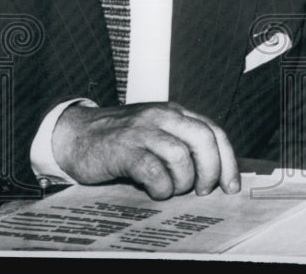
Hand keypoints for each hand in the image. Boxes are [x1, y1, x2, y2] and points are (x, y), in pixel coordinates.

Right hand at [52, 101, 239, 198]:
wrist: (75, 135)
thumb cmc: (120, 141)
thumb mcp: (155, 133)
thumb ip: (181, 143)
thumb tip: (213, 176)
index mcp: (175, 113)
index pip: (214, 131)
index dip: (227, 160)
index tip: (230, 186)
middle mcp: (162, 116)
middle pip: (203, 138)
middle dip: (211, 170)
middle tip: (203, 190)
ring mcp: (142, 130)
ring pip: (180, 155)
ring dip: (183, 181)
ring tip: (173, 190)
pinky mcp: (123, 149)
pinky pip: (153, 169)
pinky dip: (160, 186)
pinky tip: (155, 191)